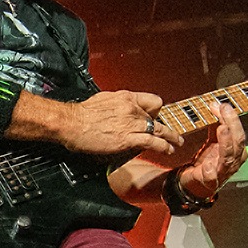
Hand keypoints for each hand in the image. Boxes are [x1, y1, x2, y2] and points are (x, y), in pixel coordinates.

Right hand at [55, 89, 171, 157]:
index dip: (156, 111)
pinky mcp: (128, 138)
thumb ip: (117, 106)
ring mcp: (131, 123)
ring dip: (170, 137)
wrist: (71, 122)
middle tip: (172, 133)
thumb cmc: (81, 114)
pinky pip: (152, 141)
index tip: (156, 117)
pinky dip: (163, 146)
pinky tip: (167, 150)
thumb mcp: (103, 100)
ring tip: (176, 143)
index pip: (151, 101)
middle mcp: (132, 108)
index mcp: (125, 97)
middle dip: (165, 126)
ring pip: (159, 129)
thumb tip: (120, 113)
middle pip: (157, 116)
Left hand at [176, 107, 247, 200]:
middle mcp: (233, 161)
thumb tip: (216, 106)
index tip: (222, 105)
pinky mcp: (210, 181)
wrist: (194, 183)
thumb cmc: (206, 162)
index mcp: (236, 150)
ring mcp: (223, 172)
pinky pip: (212, 176)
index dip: (232, 118)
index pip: (238, 132)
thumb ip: (216, 126)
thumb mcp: (212, 141)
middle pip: (238, 142)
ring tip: (221, 129)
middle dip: (232, 124)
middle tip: (223, 110)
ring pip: (229, 157)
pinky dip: (210, 170)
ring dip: (225, 142)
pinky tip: (206, 164)